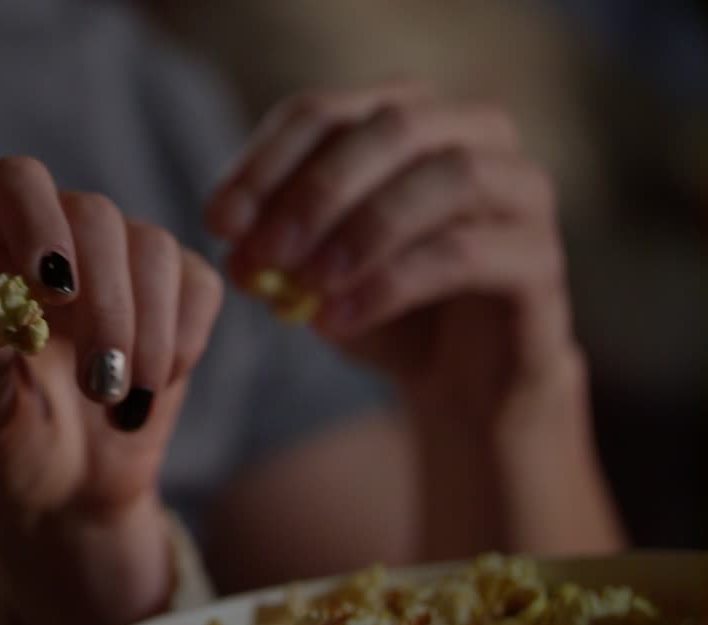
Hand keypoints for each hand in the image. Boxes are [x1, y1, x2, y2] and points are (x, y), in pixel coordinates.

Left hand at [0, 157, 221, 624]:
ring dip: (148, 330)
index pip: (15, 183)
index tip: (56, 291)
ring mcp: (116, 264)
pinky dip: (184, 338)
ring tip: (121, 400)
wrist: (66, 504)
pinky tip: (155, 386)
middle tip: (101, 382)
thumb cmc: (6, 456)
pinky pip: (198, 284)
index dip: (40, 220)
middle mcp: (50, 239)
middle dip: (108, 302)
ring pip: (153, 248)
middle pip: (96, 215)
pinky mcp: (172, 296)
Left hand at [207, 81, 576, 422]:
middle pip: (390, 127)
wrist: (461, 380)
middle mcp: (474, 132)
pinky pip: (465, 253)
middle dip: (314, 191)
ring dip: (361, 230)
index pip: (325, 112)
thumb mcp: (311, 269)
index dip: (265, 163)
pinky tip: (336, 321)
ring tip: (304, 286)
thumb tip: (232, 236)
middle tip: (262, 253)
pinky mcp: (538, 256)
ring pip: (445, 176)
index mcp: (407, 115)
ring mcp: (519, 188)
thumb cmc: (380, 305)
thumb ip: (274, 244)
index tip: (219, 221)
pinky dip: (390, 284)